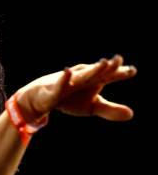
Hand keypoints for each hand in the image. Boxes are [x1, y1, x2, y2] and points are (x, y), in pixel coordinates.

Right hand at [16, 55, 136, 121]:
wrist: (42, 98)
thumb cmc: (70, 98)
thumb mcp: (91, 107)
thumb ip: (110, 110)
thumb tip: (131, 114)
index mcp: (94, 80)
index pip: (110, 75)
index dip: (120, 72)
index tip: (131, 71)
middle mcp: (83, 78)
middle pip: (98, 72)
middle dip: (108, 67)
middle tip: (117, 60)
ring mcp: (69, 82)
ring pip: (82, 75)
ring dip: (92, 69)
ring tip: (103, 62)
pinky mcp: (55, 89)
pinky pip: (60, 83)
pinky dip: (64, 78)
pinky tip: (68, 71)